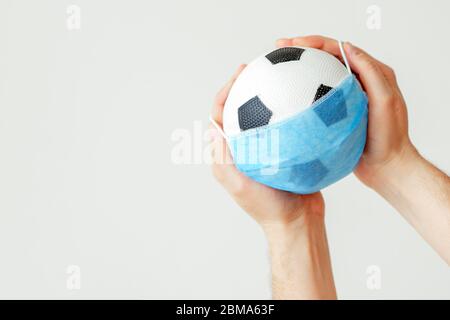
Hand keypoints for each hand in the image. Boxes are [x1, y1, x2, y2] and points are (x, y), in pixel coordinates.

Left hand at [210, 65, 335, 298]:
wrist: (296, 222)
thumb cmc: (267, 206)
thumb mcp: (240, 183)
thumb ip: (224, 158)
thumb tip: (211, 128)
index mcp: (229, 153)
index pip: (221, 115)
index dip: (226, 91)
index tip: (240, 73)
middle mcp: (244, 148)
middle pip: (241, 109)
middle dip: (246, 85)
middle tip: (258, 66)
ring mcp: (265, 148)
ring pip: (263, 114)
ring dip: (267, 93)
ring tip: (279, 75)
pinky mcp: (285, 150)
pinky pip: (284, 124)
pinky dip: (288, 109)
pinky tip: (302, 97)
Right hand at [277, 35, 416, 189]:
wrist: (386, 166)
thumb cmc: (388, 137)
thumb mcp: (384, 101)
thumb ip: (370, 73)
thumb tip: (347, 48)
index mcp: (373, 73)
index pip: (340, 49)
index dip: (316, 42)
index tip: (294, 43)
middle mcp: (359, 81)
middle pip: (328, 57)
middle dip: (303, 49)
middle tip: (279, 47)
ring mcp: (347, 96)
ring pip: (321, 74)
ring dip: (301, 67)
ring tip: (279, 64)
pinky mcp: (338, 112)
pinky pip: (318, 95)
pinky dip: (304, 90)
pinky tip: (288, 94)